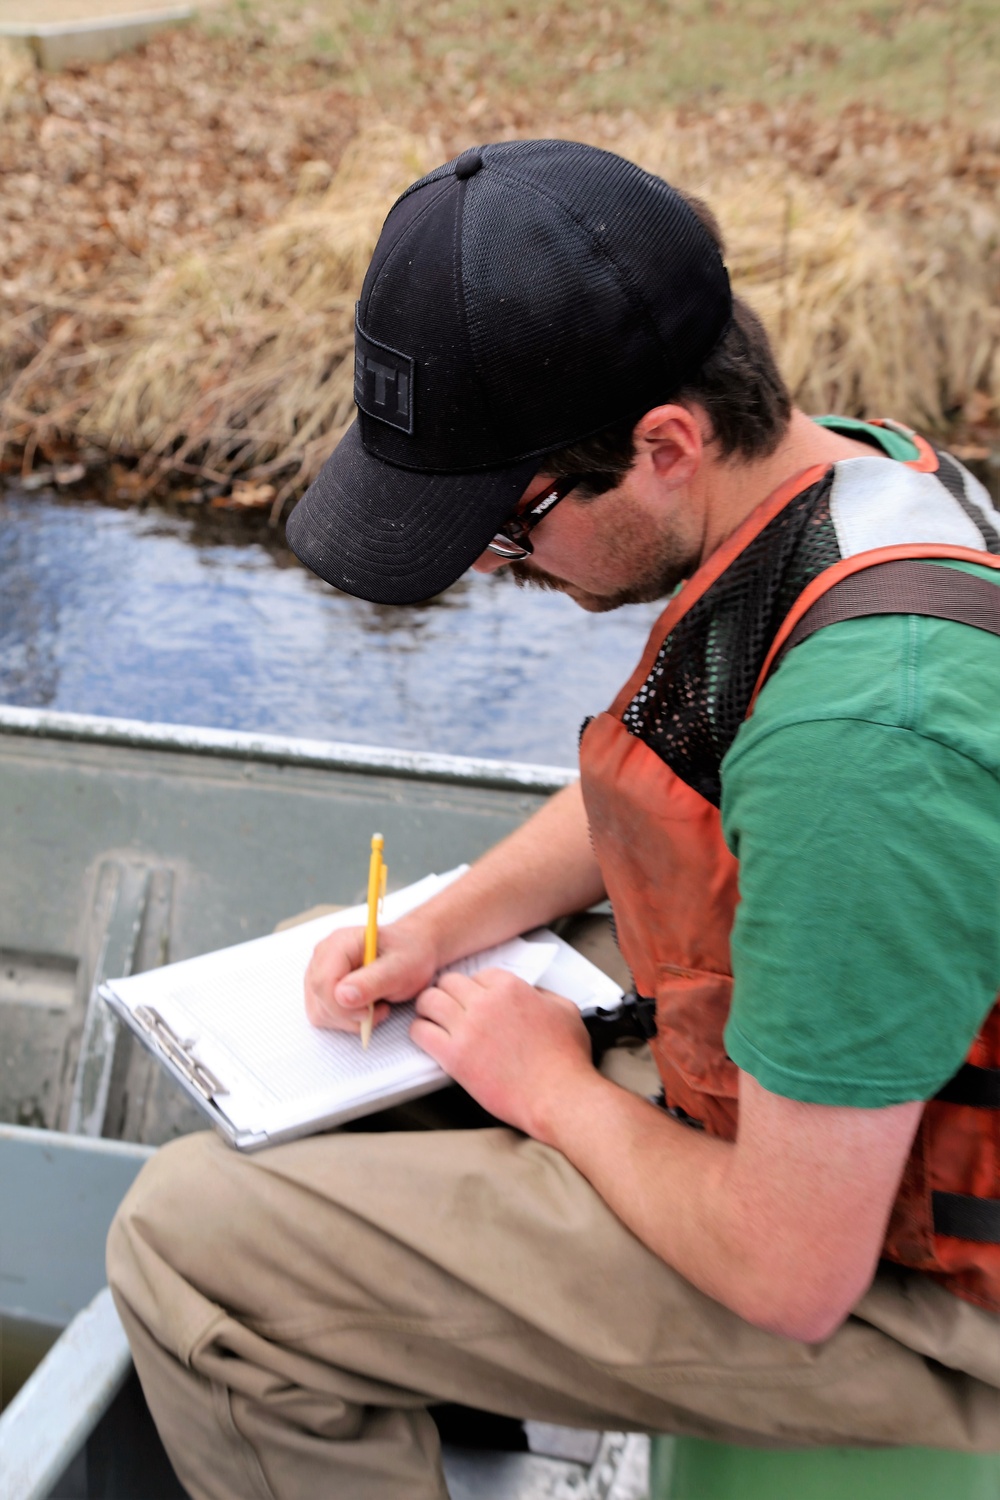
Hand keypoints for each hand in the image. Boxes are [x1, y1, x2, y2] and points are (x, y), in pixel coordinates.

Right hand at [304, 918, 438, 1033]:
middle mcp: (324, 954)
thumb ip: (372, 982)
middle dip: (348, 1015)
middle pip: (319, 999)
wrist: (414, 950)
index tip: (369, 1012)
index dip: (342, 1006)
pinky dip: (344, 1020)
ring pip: (319, 1011)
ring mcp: (320, 971)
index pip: (323, 982)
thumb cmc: (409, 955)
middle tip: (380, 1009)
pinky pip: (322, 1014)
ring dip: (348, 1020)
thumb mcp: (400, 968)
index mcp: (340, 943)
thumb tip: (341, 996)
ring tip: (376, 1007)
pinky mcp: (322, 987)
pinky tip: (366, 1009)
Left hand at [410, 968, 595, 1140]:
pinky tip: (427, 1038)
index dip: (475, 988)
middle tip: (448, 1006)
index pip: (479, 974)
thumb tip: (530, 993)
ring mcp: (468, 1028)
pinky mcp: (455, 1056)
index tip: (473, 999)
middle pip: (449, 982)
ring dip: (428, 1008)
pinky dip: (420, 1032)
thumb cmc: (565, 1060)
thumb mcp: (565, 1011)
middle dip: (448, 993)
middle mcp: (485, 1003)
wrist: (558, 1097)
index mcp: (511, 988)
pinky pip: (421, 1032)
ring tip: (431, 1018)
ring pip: (429, 1001)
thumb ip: (543, 995)